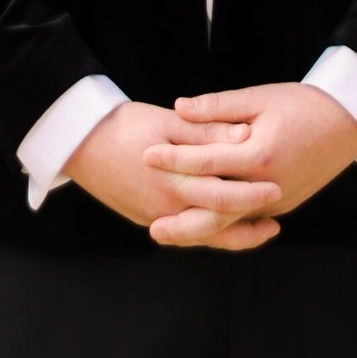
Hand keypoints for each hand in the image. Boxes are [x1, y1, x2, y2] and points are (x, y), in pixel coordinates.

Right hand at [63, 99, 279, 249]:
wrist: (79, 143)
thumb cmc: (122, 126)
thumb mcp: (167, 122)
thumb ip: (206, 133)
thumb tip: (244, 134)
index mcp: (174, 183)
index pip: (223, 195)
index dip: (252, 195)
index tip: (277, 188)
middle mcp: (167, 209)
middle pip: (217, 225)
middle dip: (248, 224)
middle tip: (277, 222)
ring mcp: (155, 217)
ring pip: (202, 236)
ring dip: (231, 235)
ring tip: (258, 230)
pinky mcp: (147, 217)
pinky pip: (185, 233)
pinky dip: (208, 233)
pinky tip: (220, 224)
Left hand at [144, 81, 356, 243]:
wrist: (348, 120)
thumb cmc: (303, 103)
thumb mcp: (259, 97)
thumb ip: (217, 107)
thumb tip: (179, 107)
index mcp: (260, 155)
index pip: (207, 162)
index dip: (174, 159)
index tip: (146, 155)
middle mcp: (268, 186)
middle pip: (217, 211)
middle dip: (183, 221)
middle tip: (152, 227)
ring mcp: (277, 201)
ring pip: (232, 223)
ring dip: (200, 230)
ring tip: (171, 234)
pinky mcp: (284, 204)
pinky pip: (247, 220)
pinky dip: (223, 224)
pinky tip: (202, 225)